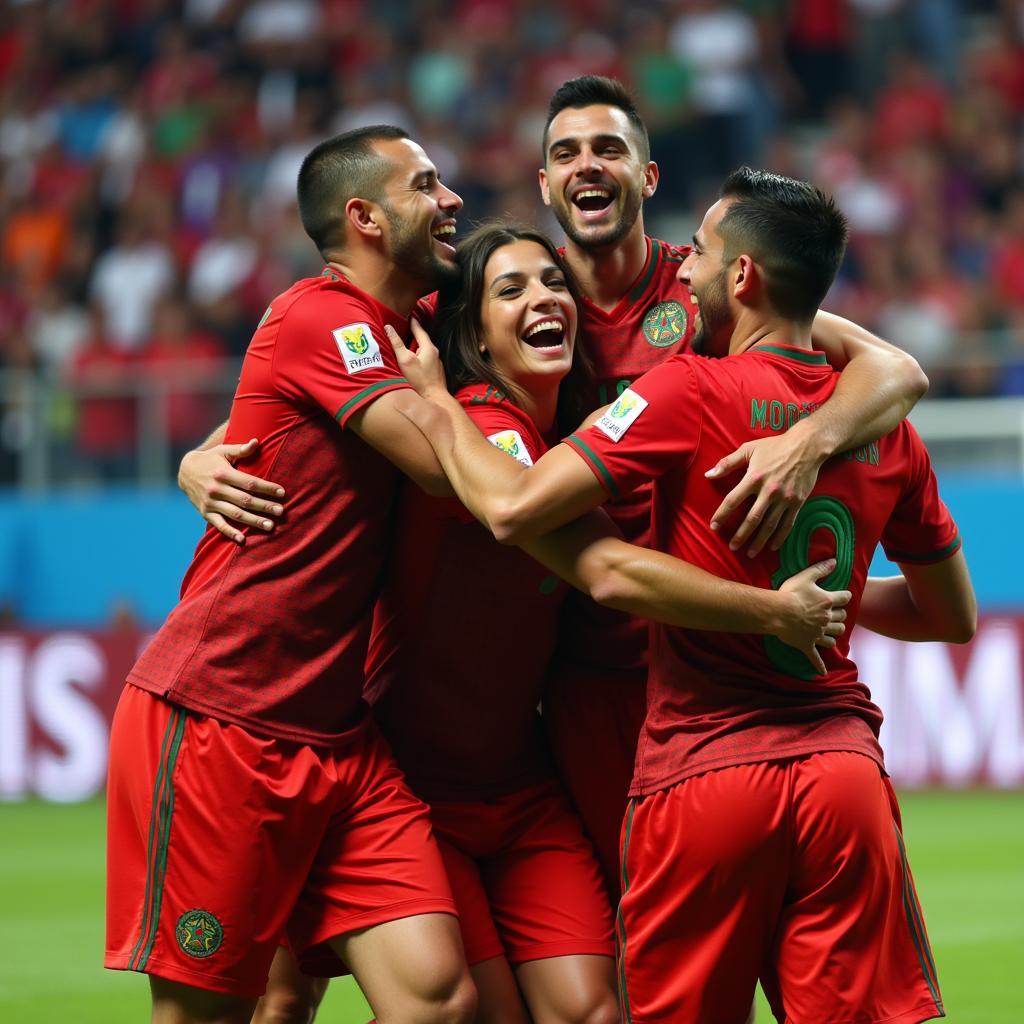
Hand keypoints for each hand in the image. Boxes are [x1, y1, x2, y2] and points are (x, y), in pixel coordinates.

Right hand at [178, 438, 284, 543]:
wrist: (184, 471)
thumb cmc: (211, 460)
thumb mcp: (224, 451)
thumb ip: (241, 449)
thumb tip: (256, 442)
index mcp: (223, 473)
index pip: (250, 483)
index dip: (267, 488)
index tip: (282, 493)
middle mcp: (216, 489)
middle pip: (245, 500)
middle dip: (264, 506)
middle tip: (281, 512)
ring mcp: (210, 503)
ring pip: (236, 514)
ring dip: (253, 521)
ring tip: (270, 526)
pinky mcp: (205, 512)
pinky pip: (219, 525)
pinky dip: (230, 533)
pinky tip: (243, 540)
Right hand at [385, 320, 447, 399]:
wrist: (434, 398)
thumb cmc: (419, 380)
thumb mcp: (405, 360)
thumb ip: (397, 344)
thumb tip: (389, 328)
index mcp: (429, 348)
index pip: (420, 330)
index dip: (413, 323)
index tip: (409, 317)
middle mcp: (435, 354)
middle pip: (423, 340)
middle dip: (414, 335)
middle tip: (406, 329)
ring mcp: (436, 364)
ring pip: (424, 351)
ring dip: (416, 347)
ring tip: (407, 345)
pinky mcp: (435, 372)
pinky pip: (425, 360)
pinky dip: (419, 357)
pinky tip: (413, 362)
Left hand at [706, 428, 826, 556]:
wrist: (808, 445)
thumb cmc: (775, 446)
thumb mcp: (748, 449)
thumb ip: (727, 463)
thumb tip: (708, 475)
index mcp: (753, 477)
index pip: (732, 500)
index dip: (722, 515)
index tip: (714, 526)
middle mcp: (768, 491)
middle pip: (751, 519)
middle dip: (740, 535)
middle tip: (732, 546)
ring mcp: (784, 498)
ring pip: (769, 525)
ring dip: (758, 541)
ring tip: (749, 553)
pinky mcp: (797, 502)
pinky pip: (787, 524)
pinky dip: (779, 537)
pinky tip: (771, 547)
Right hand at [775, 558, 850, 674]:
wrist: (778, 613)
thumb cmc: (790, 593)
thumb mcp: (805, 576)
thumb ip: (821, 569)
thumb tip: (835, 561)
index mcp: (828, 601)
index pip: (844, 598)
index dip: (844, 596)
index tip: (842, 595)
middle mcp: (827, 618)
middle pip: (842, 618)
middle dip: (840, 615)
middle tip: (834, 613)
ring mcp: (818, 633)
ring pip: (834, 636)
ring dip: (835, 634)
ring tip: (831, 631)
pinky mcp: (808, 644)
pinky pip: (816, 657)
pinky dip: (820, 665)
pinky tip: (823, 672)